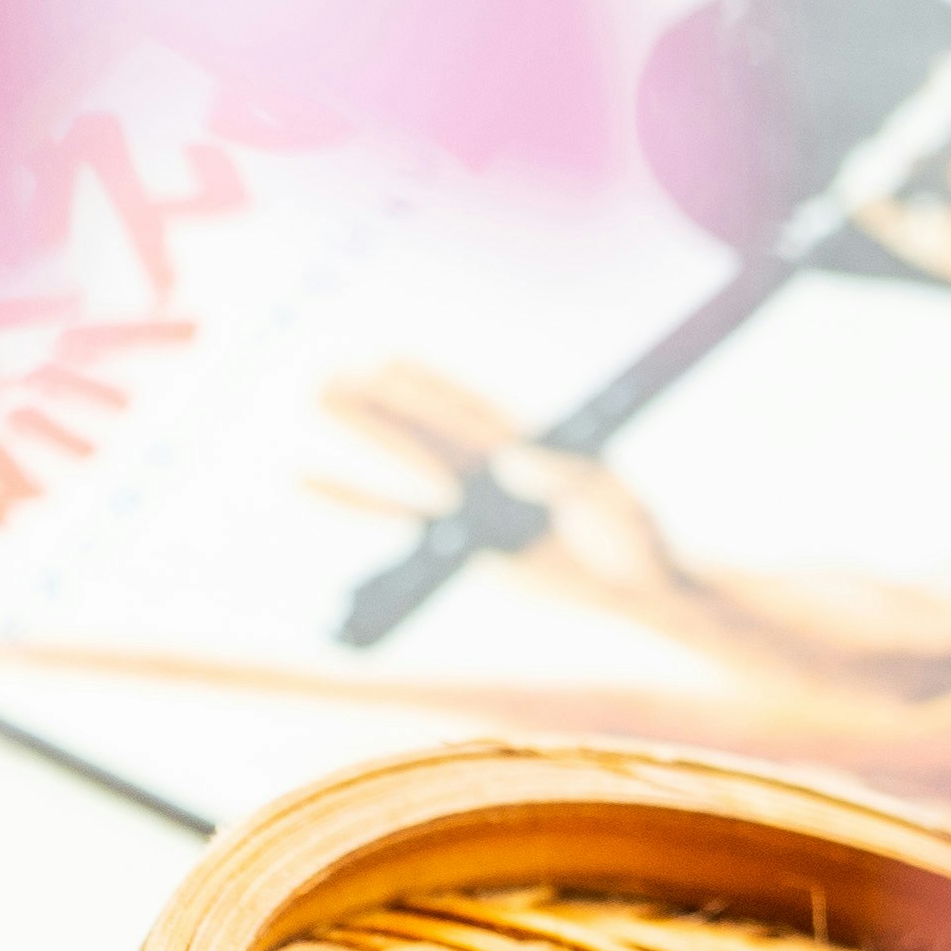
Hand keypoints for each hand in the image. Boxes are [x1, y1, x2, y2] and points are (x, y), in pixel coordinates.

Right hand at [318, 364, 686, 612]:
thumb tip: (509, 460)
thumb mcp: (609, 499)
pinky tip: (316, 482)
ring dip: (362, 438)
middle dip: (378, 404)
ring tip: (315, 402)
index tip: (386, 363)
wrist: (636, 586)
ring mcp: (473, 501)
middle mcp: (492, 464)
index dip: (430, 387)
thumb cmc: (635, 535)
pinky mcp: (461, 543)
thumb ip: (563, 478)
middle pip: (426, 428)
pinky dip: (362, 502)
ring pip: (406, 465)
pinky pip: (402, 521)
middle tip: (325, 376)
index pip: (470, 411)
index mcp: (529, 442)